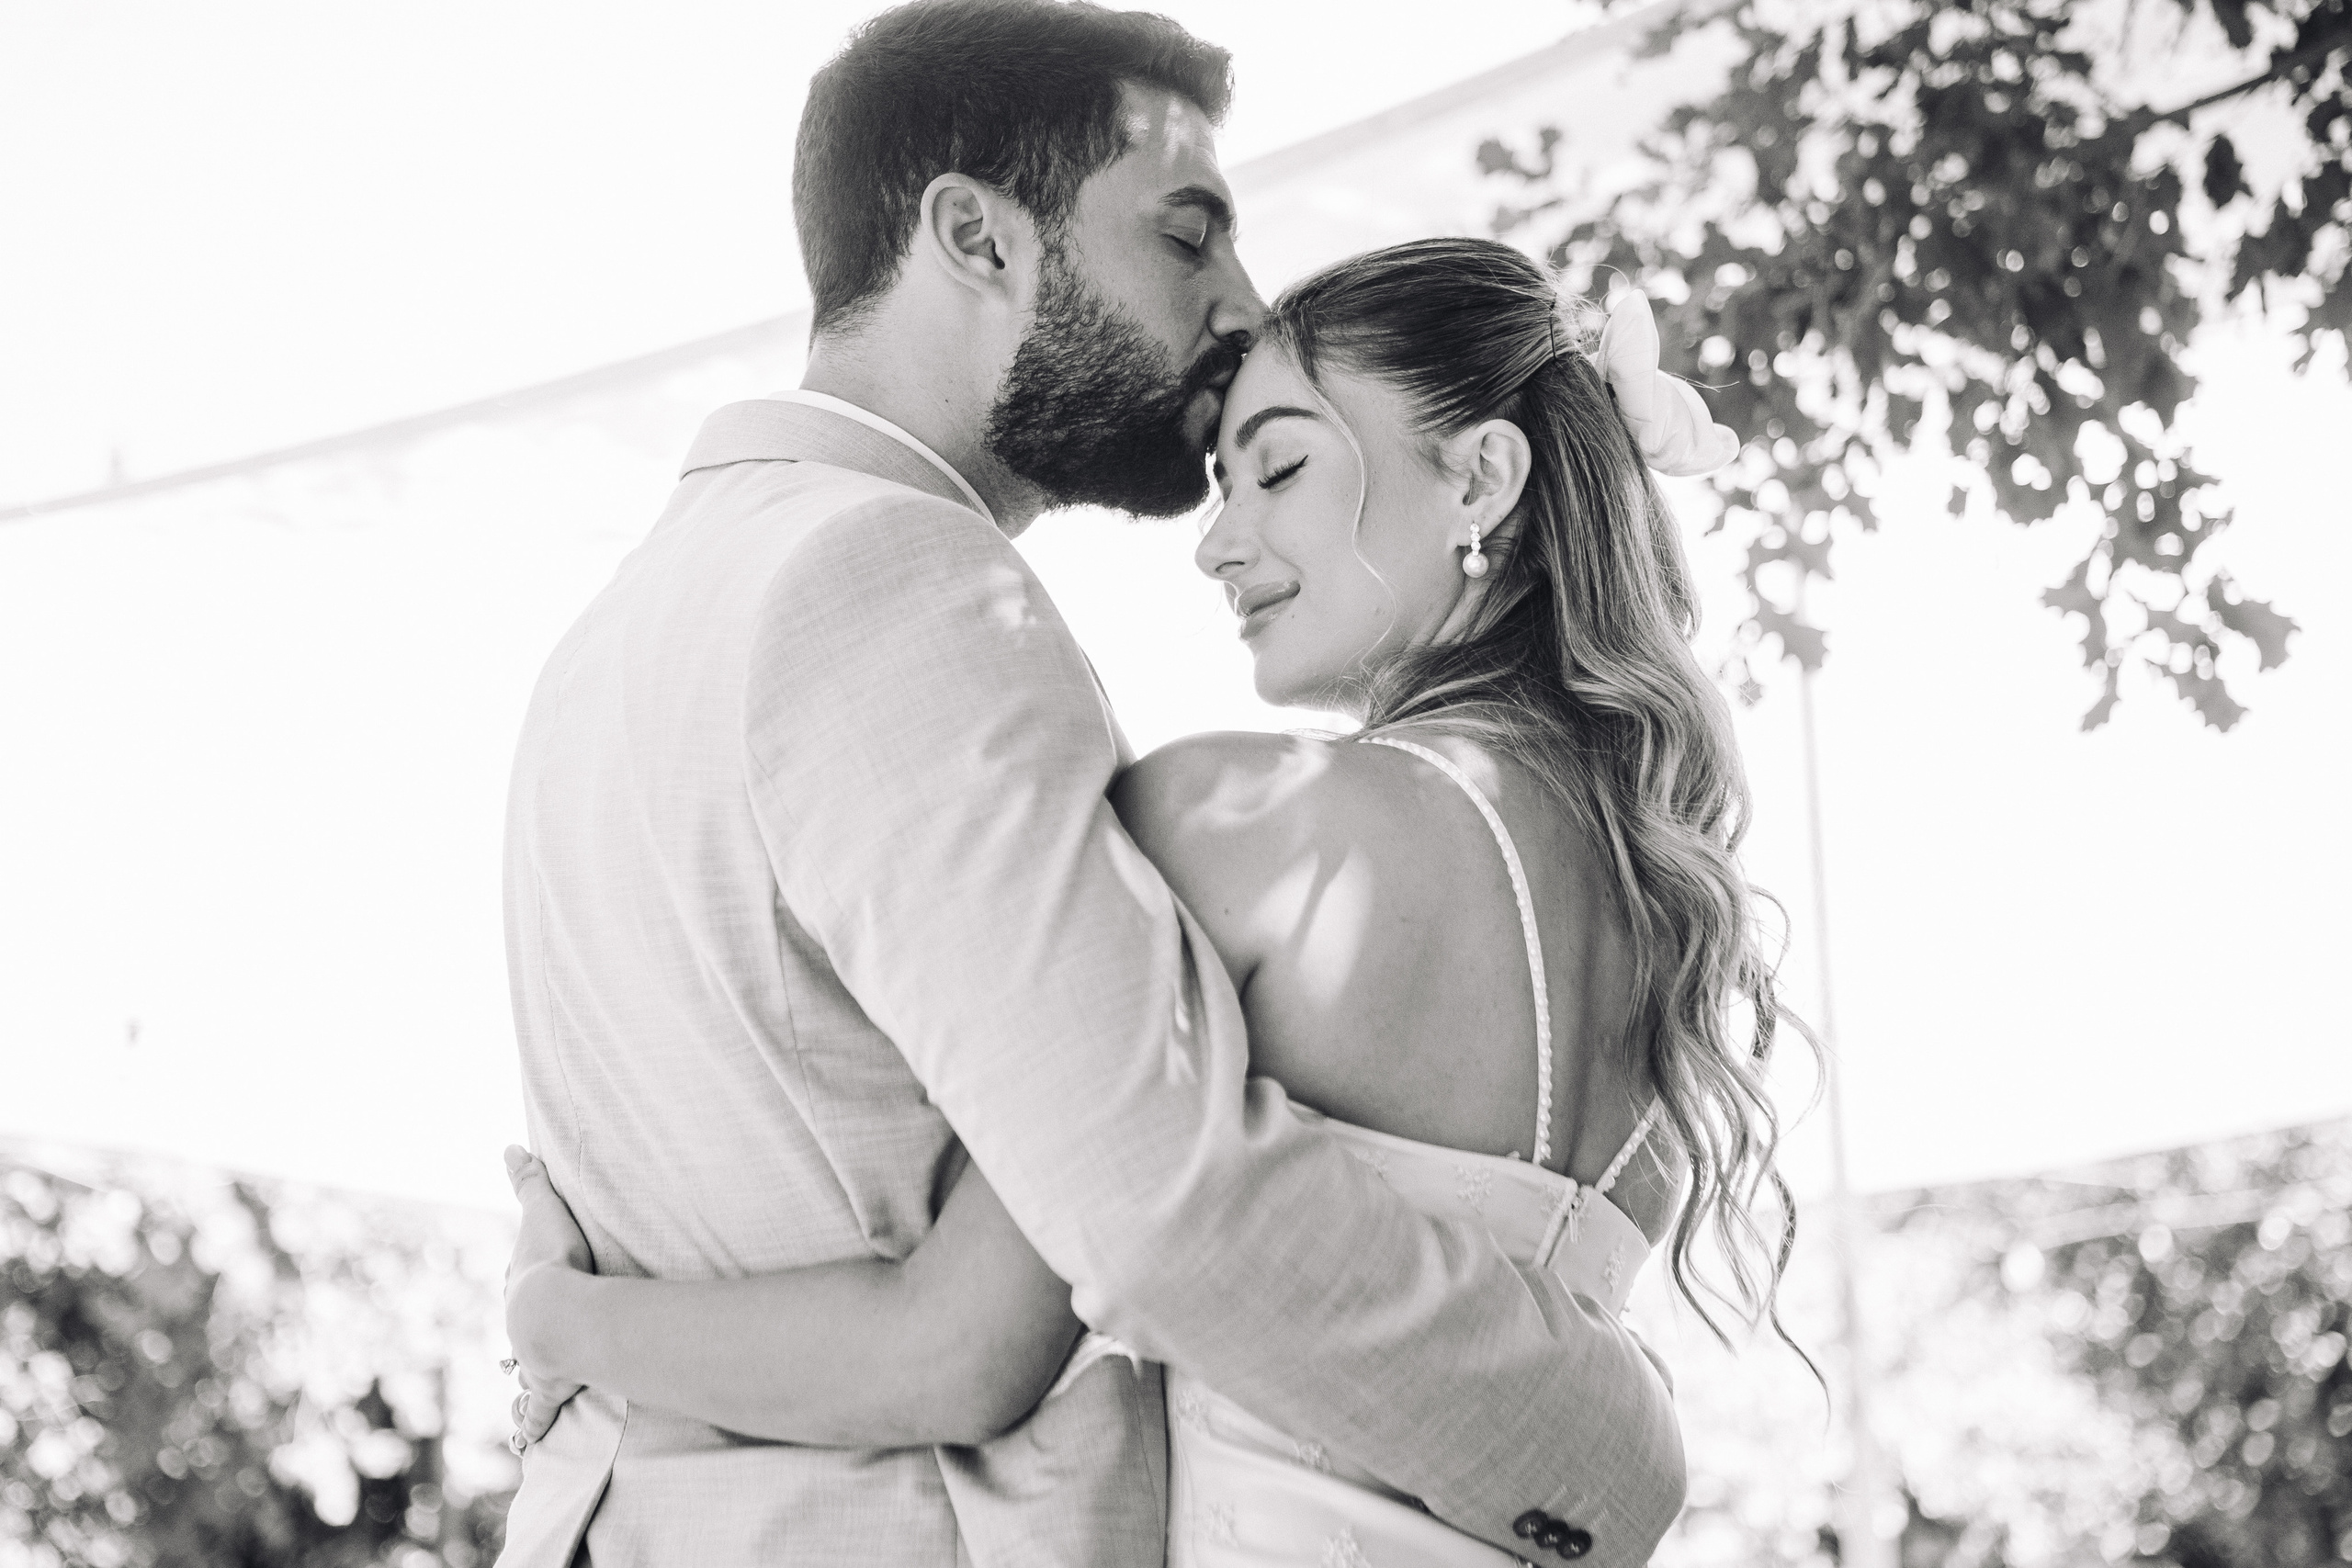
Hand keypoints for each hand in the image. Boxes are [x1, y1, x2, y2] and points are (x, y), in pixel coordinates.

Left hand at [502, 1145, 590, 1441]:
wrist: (557, 1313)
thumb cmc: (553, 1261)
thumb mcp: (543, 1212)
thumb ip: (529, 1181)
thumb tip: (509, 1146)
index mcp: (523, 1285)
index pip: (520, 1282)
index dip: (525, 1281)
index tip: (526, 1281)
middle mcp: (522, 1327)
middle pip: (518, 1331)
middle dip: (522, 1335)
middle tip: (522, 1341)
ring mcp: (534, 1360)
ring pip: (523, 1375)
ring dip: (522, 1385)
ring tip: (523, 1397)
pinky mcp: (549, 1390)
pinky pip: (538, 1414)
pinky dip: (531, 1427)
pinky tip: (527, 1441)